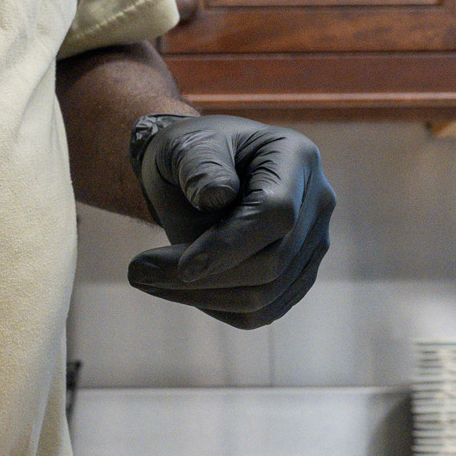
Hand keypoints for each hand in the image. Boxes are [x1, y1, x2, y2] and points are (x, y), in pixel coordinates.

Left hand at [126, 115, 333, 329]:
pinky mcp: (297, 275)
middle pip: (274, 262)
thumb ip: (200, 165)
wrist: (198, 171)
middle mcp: (318, 202)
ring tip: (145, 277)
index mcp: (296, 157)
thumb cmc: (191, 152)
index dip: (230, 245)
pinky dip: (214, 306)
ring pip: (267, 295)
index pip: (276, 213)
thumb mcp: (185, 144)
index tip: (182, 267)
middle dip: (206, 277)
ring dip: (202, 297)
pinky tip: (172, 288)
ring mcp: (313, 242)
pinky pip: (261, 311)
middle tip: (137, 271)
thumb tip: (216, 196)